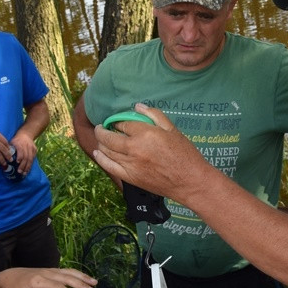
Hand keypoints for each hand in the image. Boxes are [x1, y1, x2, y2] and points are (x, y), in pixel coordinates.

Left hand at [0, 268, 97, 287]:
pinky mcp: (53, 270)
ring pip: (70, 272)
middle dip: (81, 284)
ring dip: (83, 277)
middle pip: (67, 277)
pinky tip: (87, 278)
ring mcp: (51, 270)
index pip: (57, 287)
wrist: (11, 276)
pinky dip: (78, 274)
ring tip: (95, 283)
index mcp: (39, 280)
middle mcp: (47, 273)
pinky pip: (68, 271)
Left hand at [9, 134, 36, 176]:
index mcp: (19, 143)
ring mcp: (32, 148)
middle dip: (23, 165)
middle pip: (26, 156)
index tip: (17, 162)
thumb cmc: (16, 140)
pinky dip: (30, 165)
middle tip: (19, 172)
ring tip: (24, 173)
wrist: (26, 134)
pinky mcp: (35, 150)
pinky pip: (33, 159)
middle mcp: (26, 145)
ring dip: (27, 167)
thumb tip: (4, 160)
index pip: (21, 150)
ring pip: (30, 159)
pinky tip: (27, 170)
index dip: (19, 156)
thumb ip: (9, 150)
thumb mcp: (11, 142)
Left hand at [92, 103, 211, 201]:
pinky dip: (101, 158)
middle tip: (101, 127)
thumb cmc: (185, 154)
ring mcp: (130, 164)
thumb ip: (154, 115)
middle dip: (102, 130)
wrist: (190, 181)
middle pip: (109, 137)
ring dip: (101, 142)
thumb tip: (138, 106)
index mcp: (146, 133)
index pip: (123, 123)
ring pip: (106, 151)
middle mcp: (134, 148)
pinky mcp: (130, 177)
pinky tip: (98, 153)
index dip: (117, 121)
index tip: (117, 121)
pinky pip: (109, 166)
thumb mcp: (172, 129)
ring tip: (101, 138)